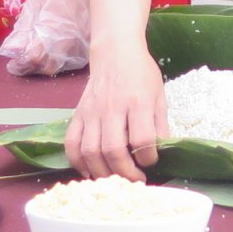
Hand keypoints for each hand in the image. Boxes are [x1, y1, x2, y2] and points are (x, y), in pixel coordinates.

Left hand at [0, 0, 90, 77]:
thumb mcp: (34, 6)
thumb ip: (22, 30)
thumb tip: (11, 50)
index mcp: (53, 30)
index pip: (34, 58)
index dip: (20, 65)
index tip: (12, 64)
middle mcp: (68, 42)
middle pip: (46, 67)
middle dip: (30, 68)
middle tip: (21, 62)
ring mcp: (79, 47)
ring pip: (58, 67)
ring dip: (43, 66)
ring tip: (34, 58)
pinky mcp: (86, 48)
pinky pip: (69, 63)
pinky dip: (56, 62)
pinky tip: (49, 54)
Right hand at [66, 38, 167, 180]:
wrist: (115, 50)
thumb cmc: (141, 73)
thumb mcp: (159, 94)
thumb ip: (160, 123)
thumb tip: (161, 151)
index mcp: (137, 101)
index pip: (142, 139)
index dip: (148, 158)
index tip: (151, 162)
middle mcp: (111, 108)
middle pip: (113, 149)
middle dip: (125, 172)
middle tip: (134, 181)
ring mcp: (91, 112)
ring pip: (90, 151)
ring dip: (102, 172)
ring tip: (114, 180)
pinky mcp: (77, 114)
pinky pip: (71, 143)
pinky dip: (77, 162)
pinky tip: (89, 171)